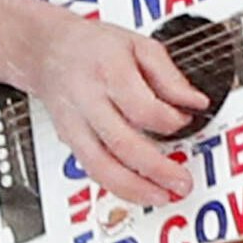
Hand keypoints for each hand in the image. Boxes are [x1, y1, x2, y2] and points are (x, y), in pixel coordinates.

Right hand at [31, 16, 206, 208]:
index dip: (169, 120)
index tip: (185, 120)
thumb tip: (195, 102)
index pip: (141, 106)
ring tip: (161, 196)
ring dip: (134, 188)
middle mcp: (88, 100)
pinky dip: (117, 187)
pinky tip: (139, 193)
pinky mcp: (70, 142)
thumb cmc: (94, 47)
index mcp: (109, 70)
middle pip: (121, 143)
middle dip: (155, 168)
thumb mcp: (139, 45)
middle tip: (182, 181)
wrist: (47, 51)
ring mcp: (75, 125)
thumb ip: (170, 75)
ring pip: (101, 166)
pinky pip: (93, 170)